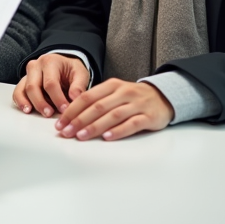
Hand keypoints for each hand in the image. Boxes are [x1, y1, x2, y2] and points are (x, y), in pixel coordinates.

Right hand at [13, 53, 90, 117]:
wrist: (63, 66)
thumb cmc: (71, 70)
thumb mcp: (80, 74)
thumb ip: (78, 85)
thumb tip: (75, 98)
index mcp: (50, 62)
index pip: (51, 82)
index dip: (57, 98)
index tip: (65, 110)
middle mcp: (35, 66)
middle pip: (33, 86)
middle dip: (41, 103)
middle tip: (49, 114)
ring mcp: (27, 74)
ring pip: (24, 90)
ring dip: (30, 103)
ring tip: (38, 113)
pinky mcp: (23, 82)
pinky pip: (18, 92)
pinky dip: (20, 102)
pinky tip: (27, 110)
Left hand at [54, 79, 172, 140]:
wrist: (164, 96)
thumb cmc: (133, 98)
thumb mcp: (115, 93)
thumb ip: (97, 101)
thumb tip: (72, 115)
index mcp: (112, 86)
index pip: (87, 97)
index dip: (72, 110)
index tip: (60, 122)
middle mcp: (124, 93)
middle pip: (97, 106)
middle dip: (79, 120)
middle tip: (66, 132)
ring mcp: (137, 104)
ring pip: (113, 115)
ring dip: (95, 126)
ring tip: (81, 136)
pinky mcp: (149, 117)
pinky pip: (132, 124)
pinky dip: (118, 131)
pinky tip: (107, 138)